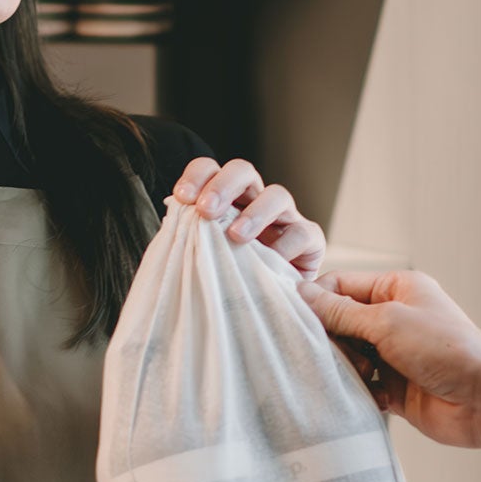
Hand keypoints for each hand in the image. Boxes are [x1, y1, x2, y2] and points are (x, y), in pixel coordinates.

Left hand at [172, 157, 326, 276]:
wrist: (270, 310)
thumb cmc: (232, 280)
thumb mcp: (208, 259)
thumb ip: (192, 241)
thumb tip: (170, 229)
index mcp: (226, 200)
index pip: (209, 171)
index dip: (197, 177)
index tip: (182, 197)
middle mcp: (255, 201)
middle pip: (243, 171)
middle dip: (223, 185)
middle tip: (207, 209)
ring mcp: (285, 218)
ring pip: (277, 195)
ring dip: (256, 212)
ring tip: (236, 236)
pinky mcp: (310, 239)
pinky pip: (302, 232)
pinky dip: (287, 244)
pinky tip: (271, 259)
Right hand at [295, 270, 480, 450]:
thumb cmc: (445, 349)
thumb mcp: (387, 322)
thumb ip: (340, 312)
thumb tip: (302, 294)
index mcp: (395, 289)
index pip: (340, 285)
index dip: (318, 301)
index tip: (303, 322)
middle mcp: (392, 317)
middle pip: (338, 323)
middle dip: (334, 341)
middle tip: (347, 354)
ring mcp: (392, 353)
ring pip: (346, 356)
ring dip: (348, 368)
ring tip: (366, 376)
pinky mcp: (391, 385)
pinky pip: (359, 385)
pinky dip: (360, 392)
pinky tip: (376, 397)